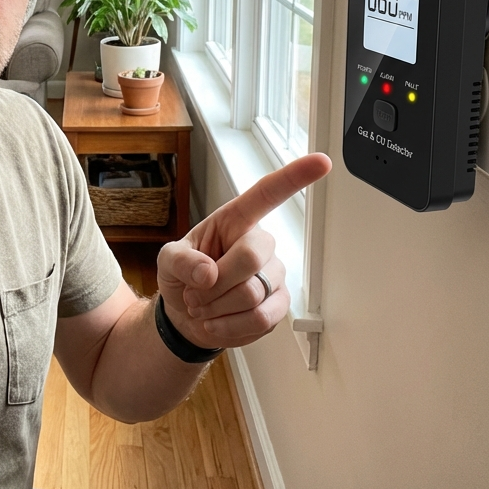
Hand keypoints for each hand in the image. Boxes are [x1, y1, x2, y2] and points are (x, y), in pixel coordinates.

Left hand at [157, 153, 331, 349]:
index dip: (295, 177)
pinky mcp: (278, 305)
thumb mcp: (167, 261)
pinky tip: (216, 322)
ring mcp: (273, 275)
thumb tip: (207, 273)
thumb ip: (181, 261)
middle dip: (215, 282)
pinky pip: (260, 319)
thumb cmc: (183, 277)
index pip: (267, 194)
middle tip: (195, 292)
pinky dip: (228, 326)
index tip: (322, 162)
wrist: (187, 316)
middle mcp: (260, 244)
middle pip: (251, 257)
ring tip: (202, 306)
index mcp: (235, 220)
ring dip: (216, 307)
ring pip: (252, 294)